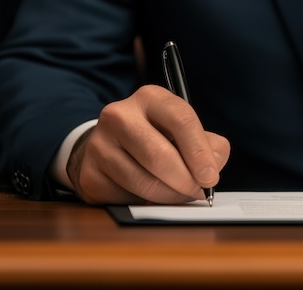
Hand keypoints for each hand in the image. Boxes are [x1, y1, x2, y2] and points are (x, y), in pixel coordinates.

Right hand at [66, 85, 230, 204]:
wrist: (109, 145)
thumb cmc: (156, 137)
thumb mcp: (185, 131)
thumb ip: (209, 145)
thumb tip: (213, 167)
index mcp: (150, 98)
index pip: (181, 120)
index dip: (199, 152)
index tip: (210, 176)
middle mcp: (119, 115)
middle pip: (160, 155)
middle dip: (186, 180)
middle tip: (199, 192)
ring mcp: (99, 144)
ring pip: (143, 182)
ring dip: (170, 196)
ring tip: (180, 195)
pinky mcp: (89, 174)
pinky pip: (126, 197)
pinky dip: (147, 203)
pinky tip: (153, 196)